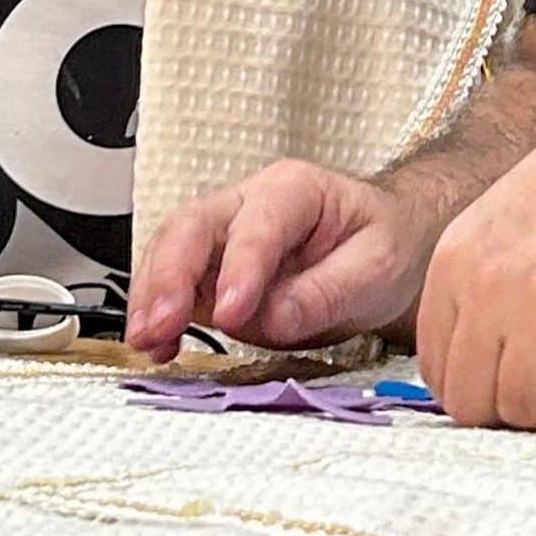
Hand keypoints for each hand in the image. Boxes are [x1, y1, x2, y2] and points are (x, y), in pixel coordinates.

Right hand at [125, 159, 440, 361]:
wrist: (389, 242)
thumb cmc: (385, 242)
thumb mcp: (378, 265)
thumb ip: (327, 290)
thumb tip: (275, 317)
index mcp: (294, 189)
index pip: (257, 224)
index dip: (241, 268)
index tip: (233, 314)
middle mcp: (249, 204)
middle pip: (193, 225)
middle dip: (170, 275)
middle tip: (161, 324)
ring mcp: (225, 237)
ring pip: (171, 251)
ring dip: (153, 296)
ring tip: (146, 340)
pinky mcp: (214, 272)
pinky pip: (176, 285)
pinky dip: (159, 313)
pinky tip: (156, 346)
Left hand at [415, 87, 535, 428]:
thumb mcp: (498, 227)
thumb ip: (474, 294)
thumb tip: (465, 377)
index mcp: (454, 263)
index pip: (436, 369)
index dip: (474, 387)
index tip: (504, 379)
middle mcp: (487, 288)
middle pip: (472, 404)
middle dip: (510, 403)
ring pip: (525, 410)